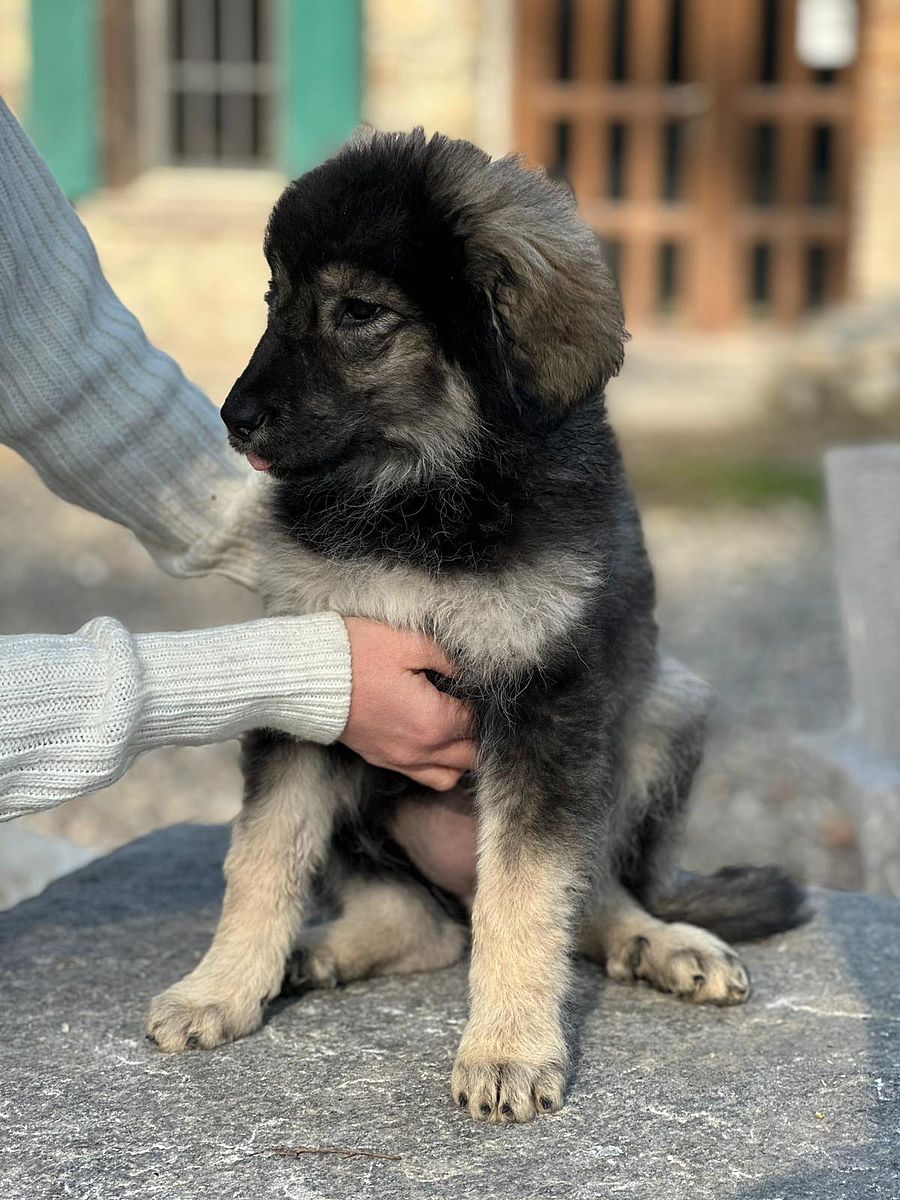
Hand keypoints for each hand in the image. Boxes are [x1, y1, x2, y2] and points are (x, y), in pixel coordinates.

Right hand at [339, 618, 476, 789]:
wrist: (305, 677)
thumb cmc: (356, 655)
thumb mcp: (408, 642)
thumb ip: (449, 657)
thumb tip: (473, 669)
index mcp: (433, 722)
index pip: (478, 723)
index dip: (484, 704)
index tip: (479, 686)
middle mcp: (420, 751)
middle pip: (472, 757)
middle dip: (479, 734)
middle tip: (473, 705)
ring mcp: (399, 760)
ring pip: (451, 775)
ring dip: (462, 755)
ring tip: (458, 727)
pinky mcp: (382, 759)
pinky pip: (424, 777)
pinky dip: (438, 765)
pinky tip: (435, 739)